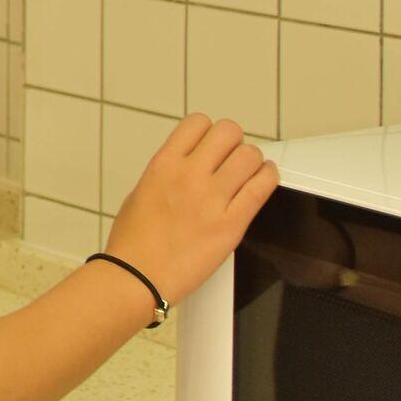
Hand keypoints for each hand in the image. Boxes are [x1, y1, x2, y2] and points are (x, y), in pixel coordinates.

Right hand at [100, 114, 277, 308]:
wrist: (136, 277)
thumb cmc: (132, 243)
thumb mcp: (141, 193)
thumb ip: (167, 174)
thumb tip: (187, 167)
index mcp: (163, 164)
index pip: (198, 123)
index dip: (209, 132)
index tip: (213, 145)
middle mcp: (189, 175)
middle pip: (228, 131)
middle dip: (233, 142)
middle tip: (232, 158)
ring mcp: (211, 199)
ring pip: (250, 155)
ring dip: (252, 161)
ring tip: (249, 172)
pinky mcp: (231, 224)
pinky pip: (262, 187)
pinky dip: (268, 178)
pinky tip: (264, 180)